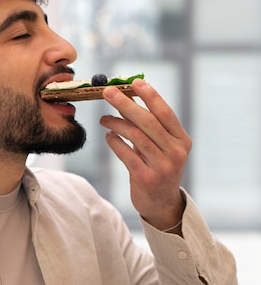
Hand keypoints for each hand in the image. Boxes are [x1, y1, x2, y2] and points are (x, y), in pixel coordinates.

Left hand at [100, 79, 191, 230]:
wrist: (161, 203)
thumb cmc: (157, 167)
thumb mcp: (159, 146)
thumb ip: (146, 124)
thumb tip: (127, 97)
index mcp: (181, 140)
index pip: (165, 112)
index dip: (150, 95)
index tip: (135, 82)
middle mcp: (176, 152)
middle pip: (148, 122)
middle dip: (126, 104)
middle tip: (108, 92)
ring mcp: (162, 166)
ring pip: (135, 136)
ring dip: (116, 123)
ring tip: (103, 119)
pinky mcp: (146, 178)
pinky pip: (126, 154)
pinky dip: (115, 142)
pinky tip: (108, 136)